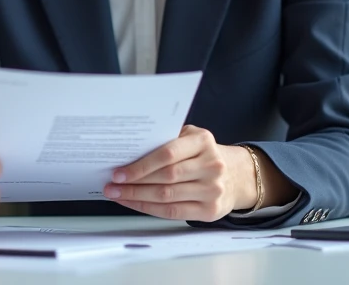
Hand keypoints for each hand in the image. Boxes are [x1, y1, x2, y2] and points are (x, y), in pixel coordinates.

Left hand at [103, 125, 249, 221]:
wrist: (236, 175)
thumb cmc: (203, 154)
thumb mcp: (191, 138)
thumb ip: (167, 140)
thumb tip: (129, 150)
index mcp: (203, 142)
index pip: (167, 154)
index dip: (141, 165)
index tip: (119, 171)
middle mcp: (211, 166)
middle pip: (165, 177)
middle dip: (134, 183)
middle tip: (112, 184)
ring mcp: (212, 190)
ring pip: (167, 197)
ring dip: (137, 197)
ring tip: (117, 194)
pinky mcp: (210, 210)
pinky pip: (173, 212)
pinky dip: (149, 208)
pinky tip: (134, 203)